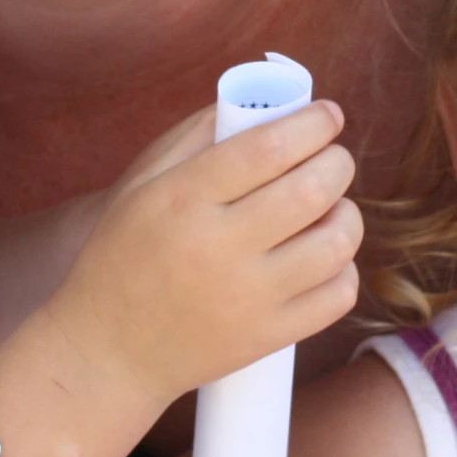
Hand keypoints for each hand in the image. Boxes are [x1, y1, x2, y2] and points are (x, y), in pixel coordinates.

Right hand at [46, 101, 359, 408]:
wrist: (108, 351)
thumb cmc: (121, 257)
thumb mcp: (139, 185)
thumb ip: (195, 136)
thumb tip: (260, 104)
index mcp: (183, 199)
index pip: (269, 147)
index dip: (312, 123)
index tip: (328, 115)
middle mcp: (219, 246)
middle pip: (313, 188)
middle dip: (338, 161)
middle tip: (333, 158)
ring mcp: (248, 298)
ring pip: (336, 242)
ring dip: (347, 214)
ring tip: (332, 208)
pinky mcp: (267, 337)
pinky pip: (337, 295)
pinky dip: (344, 268)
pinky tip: (324, 257)